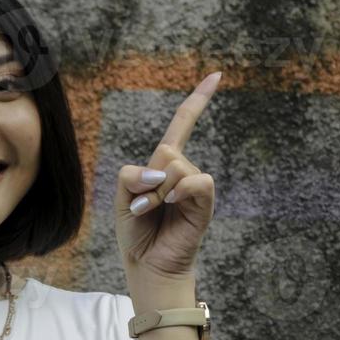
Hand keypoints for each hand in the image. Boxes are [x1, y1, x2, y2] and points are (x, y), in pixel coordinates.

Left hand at [114, 72, 220, 286]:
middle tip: (144, 205)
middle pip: (166, 148)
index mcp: (163, 164)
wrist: (147, 264)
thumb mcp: (122, 197)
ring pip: (175, 164)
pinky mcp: (204, 202)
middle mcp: (183, 170)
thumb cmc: (136, 232)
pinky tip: (171, 204)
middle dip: (148, 177)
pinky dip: (179, 190)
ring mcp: (195, 186)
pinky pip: (197, 180)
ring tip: (153, 211)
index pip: (183, 124)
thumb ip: (133, 174)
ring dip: (157, 190)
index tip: (217, 76)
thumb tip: (163, 172)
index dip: (198, 100)